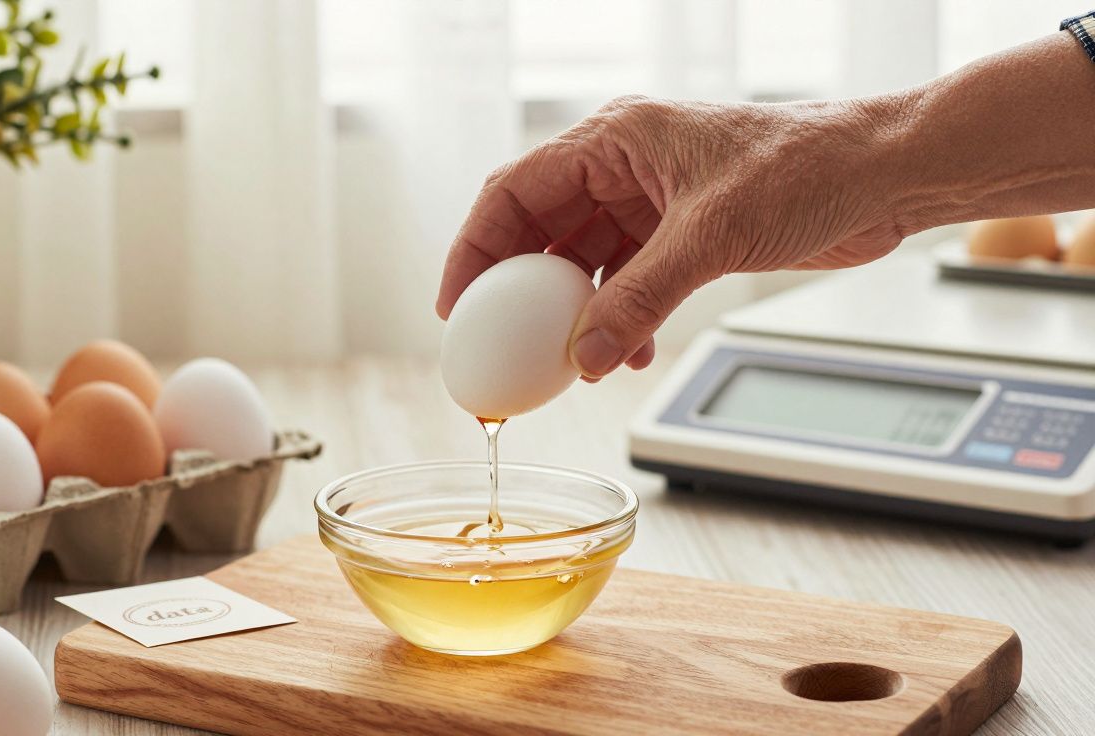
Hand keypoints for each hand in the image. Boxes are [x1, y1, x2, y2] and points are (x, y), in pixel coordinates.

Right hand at [436, 94, 909, 379]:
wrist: (885, 176)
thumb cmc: (809, 167)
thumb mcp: (711, 236)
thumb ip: (641, 298)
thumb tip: (586, 355)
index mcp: (616, 138)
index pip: (515, 191)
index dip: (475, 248)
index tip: (456, 304)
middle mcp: (625, 166)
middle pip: (541, 228)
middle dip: (520, 289)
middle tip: (500, 343)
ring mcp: (653, 201)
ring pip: (584, 261)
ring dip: (574, 312)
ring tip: (568, 358)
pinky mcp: (683, 233)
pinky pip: (628, 280)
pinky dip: (620, 316)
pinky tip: (628, 350)